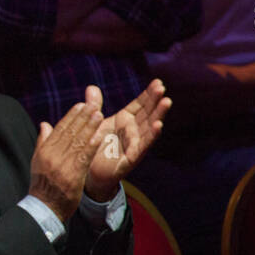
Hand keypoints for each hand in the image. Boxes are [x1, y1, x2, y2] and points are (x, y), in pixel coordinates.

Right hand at [28, 96, 105, 220]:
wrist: (44, 207)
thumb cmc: (42, 185)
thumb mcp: (37, 161)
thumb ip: (43, 141)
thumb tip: (45, 123)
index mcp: (44, 150)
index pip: (59, 129)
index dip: (71, 116)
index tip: (81, 105)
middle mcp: (52, 155)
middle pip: (70, 132)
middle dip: (82, 117)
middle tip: (93, 104)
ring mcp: (62, 165)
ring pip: (78, 142)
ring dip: (89, 127)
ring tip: (98, 115)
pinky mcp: (73, 175)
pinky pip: (84, 157)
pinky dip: (92, 145)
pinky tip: (100, 136)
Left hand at [85, 80, 170, 201]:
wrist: (88, 172)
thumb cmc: (94, 146)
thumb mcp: (94, 123)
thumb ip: (94, 105)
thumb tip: (91, 87)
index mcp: (124, 121)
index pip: (139, 105)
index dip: (148, 94)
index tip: (158, 82)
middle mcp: (132, 130)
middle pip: (147, 113)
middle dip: (155, 100)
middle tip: (162, 87)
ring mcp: (134, 144)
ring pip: (149, 127)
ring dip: (159, 114)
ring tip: (167, 102)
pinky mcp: (131, 157)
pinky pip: (143, 145)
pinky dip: (151, 135)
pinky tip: (158, 125)